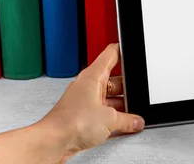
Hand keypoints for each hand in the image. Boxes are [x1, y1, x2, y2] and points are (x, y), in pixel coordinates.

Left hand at [37, 43, 144, 161]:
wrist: (53, 142)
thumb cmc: (71, 122)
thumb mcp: (110, 119)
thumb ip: (127, 119)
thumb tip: (136, 121)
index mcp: (93, 75)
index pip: (111, 54)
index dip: (123, 50)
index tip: (133, 50)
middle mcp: (88, 85)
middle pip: (113, 79)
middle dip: (127, 87)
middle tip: (139, 93)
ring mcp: (85, 100)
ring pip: (109, 97)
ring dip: (120, 105)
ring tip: (132, 114)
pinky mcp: (82, 115)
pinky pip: (103, 111)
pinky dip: (112, 117)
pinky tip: (121, 125)